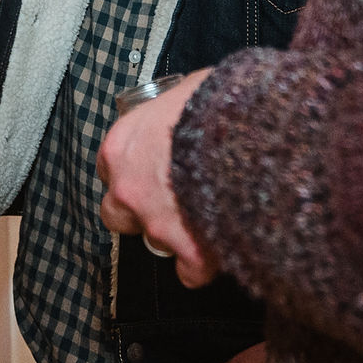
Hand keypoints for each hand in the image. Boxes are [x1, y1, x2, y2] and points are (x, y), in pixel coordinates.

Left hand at [98, 68, 218, 287]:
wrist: (253, 136)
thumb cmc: (221, 103)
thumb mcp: (190, 90)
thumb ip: (177, 107)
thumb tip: (193, 103)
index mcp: (122, 146)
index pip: (110, 168)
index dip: (131, 171)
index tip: (150, 170)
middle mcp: (129, 188)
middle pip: (116, 214)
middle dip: (140, 212)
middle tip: (171, 203)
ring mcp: (156, 223)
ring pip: (154, 243)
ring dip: (175, 236)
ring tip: (207, 219)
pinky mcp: (189, 251)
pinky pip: (189, 272)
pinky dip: (204, 264)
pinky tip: (223, 248)